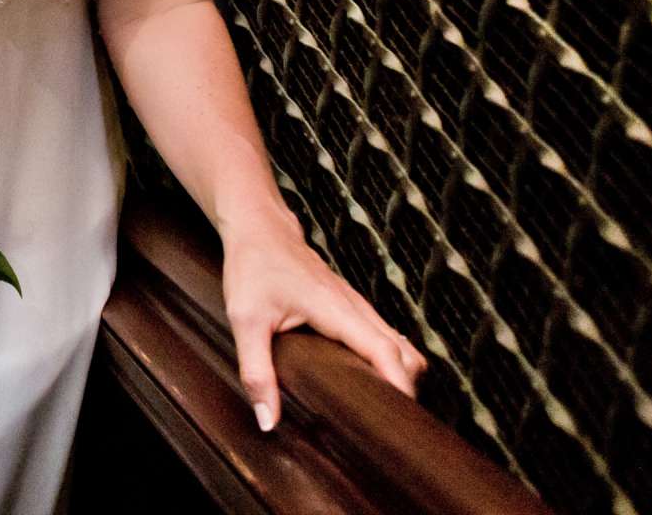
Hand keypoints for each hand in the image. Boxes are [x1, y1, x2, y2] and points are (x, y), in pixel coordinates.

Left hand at [221, 216, 424, 430]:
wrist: (259, 226)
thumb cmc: (252, 266)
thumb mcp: (246, 320)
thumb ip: (257, 371)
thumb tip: (268, 420)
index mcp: (338, 309)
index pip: (386, 351)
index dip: (399, 386)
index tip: (402, 418)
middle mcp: (355, 306)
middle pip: (403, 353)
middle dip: (404, 388)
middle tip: (389, 424)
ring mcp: (355, 304)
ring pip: (397, 343)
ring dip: (397, 374)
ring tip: (384, 410)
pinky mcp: (350, 306)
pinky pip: (382, 336)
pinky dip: (387, 360)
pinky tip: (371, 381)